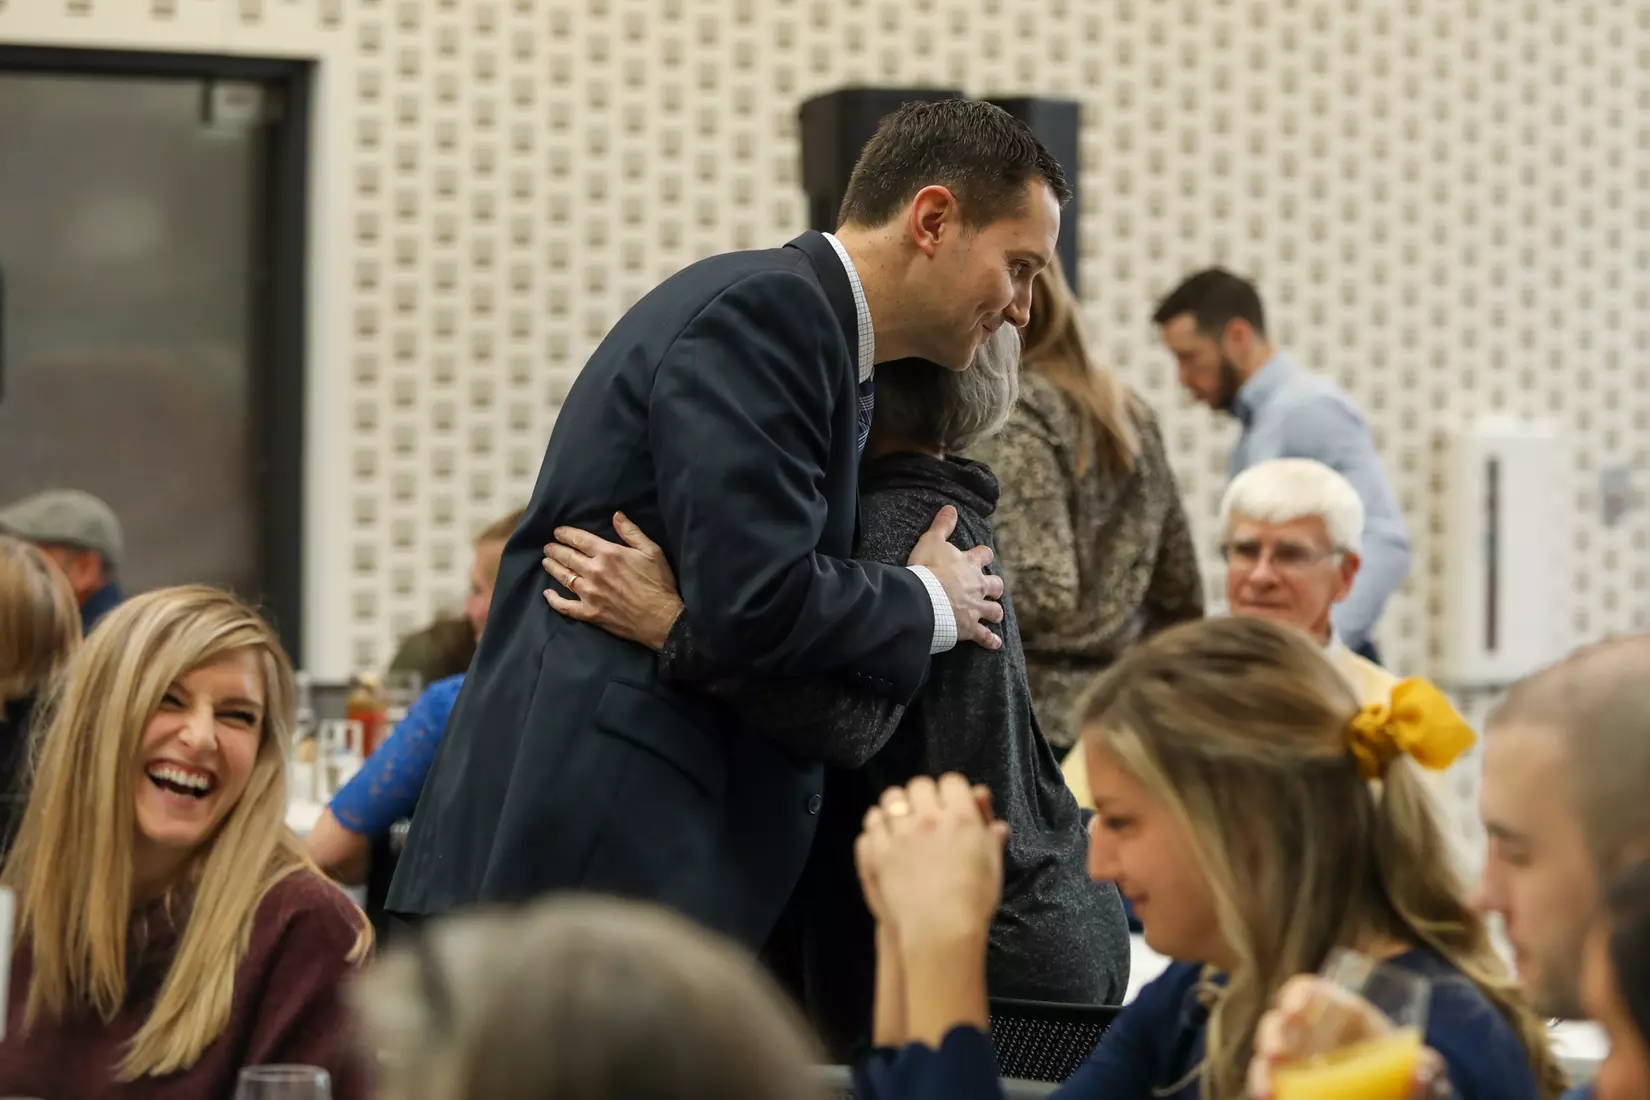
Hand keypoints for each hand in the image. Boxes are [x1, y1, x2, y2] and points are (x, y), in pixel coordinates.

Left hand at [543, 512, 683, 651]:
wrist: (661, 619)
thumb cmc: (659, 583)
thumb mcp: (652, 551)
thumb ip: (631, 532)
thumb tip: (616, 515)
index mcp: (609, 554)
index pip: (579, 539)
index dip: (566, 534)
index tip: (557, 532)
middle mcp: (594, 571)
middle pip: (567, 557)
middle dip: (555, 549)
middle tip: (548, 547)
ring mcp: (589, 593)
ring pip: (563, 577)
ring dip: (552, 568)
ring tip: (546, 562)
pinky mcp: (589, 613)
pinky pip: (565, 606)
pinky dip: (554, 600)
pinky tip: (547, 594)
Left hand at [855, 774, 1007, 948]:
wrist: (941, 930)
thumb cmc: (974, 900)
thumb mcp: (992, 865)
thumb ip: (991, 838)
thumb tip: (996, 824)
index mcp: (961, 817)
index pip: (952, 782)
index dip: (952, 791)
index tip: (951, 803)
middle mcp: (929, 819)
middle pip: (919, 785)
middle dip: (923, 794)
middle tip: (926, 811)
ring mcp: (900, 834)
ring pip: (892, 798)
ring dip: (897, 805)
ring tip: (901, 820)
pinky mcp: (879, 852)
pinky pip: (872, 823)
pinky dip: (877, 824)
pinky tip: (884, 834)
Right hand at [907, 507, 1004, 651]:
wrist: (925, 599)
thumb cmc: (927, 569)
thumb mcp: (931, 541)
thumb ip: (942, 525)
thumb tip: (950, 507)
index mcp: (969, 565)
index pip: (983, 556)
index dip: (983, 556)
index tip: (982, 556)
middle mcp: (978, 586)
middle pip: (996, 585)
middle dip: (995, 587)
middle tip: (991, 589)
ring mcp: (976, 608)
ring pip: (994, 611)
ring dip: (995, 612)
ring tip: (995, 614)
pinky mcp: (971, 628)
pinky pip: (985, 637)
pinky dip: (991, 641)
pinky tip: (996, 644)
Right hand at [1248, 976, 1449, 1099]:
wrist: (1405, 1096)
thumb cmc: (1414, 1076)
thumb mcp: (1428, 1069)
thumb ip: (1429, 1069)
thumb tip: (1419, 1072)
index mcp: (1340, 1016)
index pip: (1309, 991)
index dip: (1297, 995)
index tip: (1293, 1011)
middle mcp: (1312, 1036)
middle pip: (1279, 1024)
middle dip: (1272, 1036)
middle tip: (1275, 1055)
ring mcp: (1299, 1066)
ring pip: (1266, 1061)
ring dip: (1261, 1072)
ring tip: (1266, 1091)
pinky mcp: (1293, 1090)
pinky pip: (1270, 1087)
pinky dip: (1263, 1091)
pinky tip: (1267, 1099)